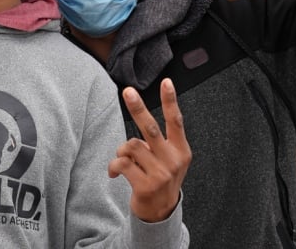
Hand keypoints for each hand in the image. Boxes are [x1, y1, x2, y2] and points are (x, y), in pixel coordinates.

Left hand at [108, 78, 191, 221]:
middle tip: (128, 92)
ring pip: (131, 146)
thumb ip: (159, 143)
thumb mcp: (170, 161)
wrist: (161, 213)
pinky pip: (122, 164)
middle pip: (151, 128)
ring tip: (124, 160)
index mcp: (181, 150)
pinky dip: (114, 167)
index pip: (176, 120)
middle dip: (138, 108)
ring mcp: (160, 174)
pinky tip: (116, 173)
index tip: (166, 82)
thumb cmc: (161, 180)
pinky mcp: (145, 185)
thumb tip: (137, 132)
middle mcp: (173, 160)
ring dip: (122, 151)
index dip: (170, 100)